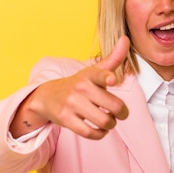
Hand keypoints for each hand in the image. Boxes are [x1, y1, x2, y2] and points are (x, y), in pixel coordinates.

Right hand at [12, 36, 129, 139]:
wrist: (48, 97)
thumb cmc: (79, 84)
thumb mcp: (94, 70)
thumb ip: (113, 58)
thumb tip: (126, 38)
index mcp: (90, 75)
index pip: (99, 74)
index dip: (107, 78)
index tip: (112, 80)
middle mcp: (81, 88)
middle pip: (113, 106)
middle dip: (122, 113)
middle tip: (120, 114)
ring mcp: (72, 104)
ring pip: (104, 121)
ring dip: (111, 124)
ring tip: (109, 121)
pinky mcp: (66, 119)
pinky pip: (90, 133)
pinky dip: (100, 134)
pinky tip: (100, 129)